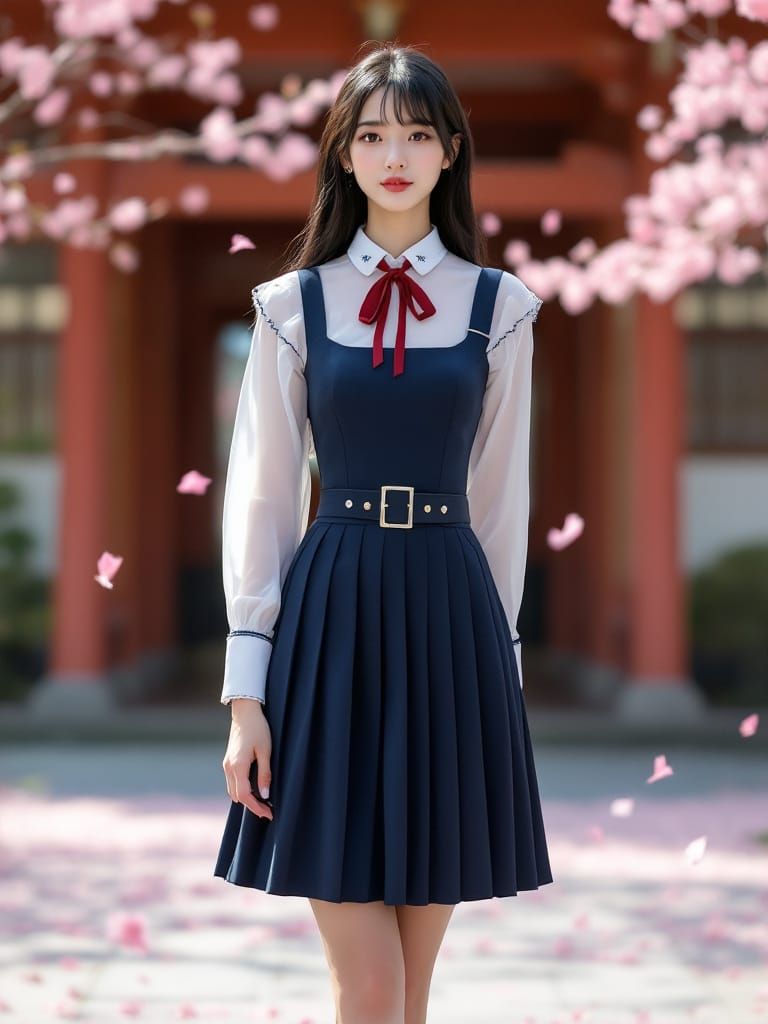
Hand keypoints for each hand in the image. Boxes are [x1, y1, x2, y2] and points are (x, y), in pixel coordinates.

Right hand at [222, 700, 272, 820]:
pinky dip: (241, 789)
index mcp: (237, 766)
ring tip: (262, 802)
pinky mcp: (228, 761)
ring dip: (246, 798)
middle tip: (268, 810)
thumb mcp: (266, 751)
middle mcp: (228, 768)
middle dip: (252, 806)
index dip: (256, 807)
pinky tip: (254, 789)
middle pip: (237, 796)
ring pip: (233, 790)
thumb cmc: (258, 729)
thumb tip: (265, 795)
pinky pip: (232, 782)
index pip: (244, 796)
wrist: (245, 712)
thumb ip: (265, 774)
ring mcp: (226, 764)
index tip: (269, 813)